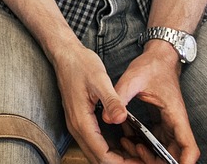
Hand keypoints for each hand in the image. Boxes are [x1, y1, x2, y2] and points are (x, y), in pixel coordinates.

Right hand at [49, 41, 141, 163]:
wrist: (65, 54)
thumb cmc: (80, 64)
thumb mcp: (100, 80)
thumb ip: (111, 101)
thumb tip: (121, 119)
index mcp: (81, 121)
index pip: (102, 154)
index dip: (122, 163)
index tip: (140, 162)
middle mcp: (77, 127)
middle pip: (98, 158)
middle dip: (120, 163)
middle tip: (142, 161)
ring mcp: (77, 125)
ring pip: (96, 152)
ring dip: (115, 157)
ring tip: (136, 155)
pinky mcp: (80, 121)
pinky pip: (95, 143)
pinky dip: (110, 148)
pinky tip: (124, 141)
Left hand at [111, 43, 198, 163]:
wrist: (159, 56)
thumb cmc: (151, 65)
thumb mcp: (133, 79)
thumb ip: (120, 97)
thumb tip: (108, 117)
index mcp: (176, 115)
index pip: (189, 147)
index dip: (185, 163)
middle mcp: (176, 122)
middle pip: (176, 154)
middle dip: (158, 161)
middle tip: (136, 153)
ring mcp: (170, 124)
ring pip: (165, 150)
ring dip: (149, 154)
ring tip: (128, 144)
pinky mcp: (162, 122)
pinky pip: (157, 141)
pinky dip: (144, 144)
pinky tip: (127, 137)